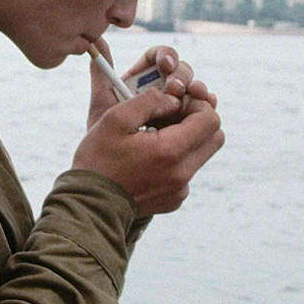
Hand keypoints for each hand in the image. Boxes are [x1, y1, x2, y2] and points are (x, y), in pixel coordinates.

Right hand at [72, 50, 224, 216]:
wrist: (88, 206)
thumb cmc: (98, 160)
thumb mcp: (116, 118)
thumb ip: (149, 100)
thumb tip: (173, 98)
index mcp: (171, 151)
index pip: (210, 119)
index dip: (197, 104)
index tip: (177, 102)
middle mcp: (182, 173)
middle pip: (215, 137)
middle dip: (198, 121)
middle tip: (172, 116)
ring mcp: (180, 190)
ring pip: (201, 154)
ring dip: (186, 140)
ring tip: (156, 137)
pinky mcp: (174, 200)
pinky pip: (186, 172)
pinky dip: (175, 161)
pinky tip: (149, 159)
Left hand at [83, 39, 218, 128]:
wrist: (114, 175)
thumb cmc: (104, 139)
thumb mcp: (102, 106)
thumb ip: (101, 75)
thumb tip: (96, 40)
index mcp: (143, 79)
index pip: (161, 57)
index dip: (165, 57)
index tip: (164, 66)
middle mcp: (163, 91)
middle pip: (182, 73)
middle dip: (183, 77)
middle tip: (176, 89)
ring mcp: (178, 110)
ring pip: (196, 93)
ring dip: (198, 92)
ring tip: (198, 96)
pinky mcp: (188, 128)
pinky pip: (203, 115)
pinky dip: (205, 111)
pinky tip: (205, 111)